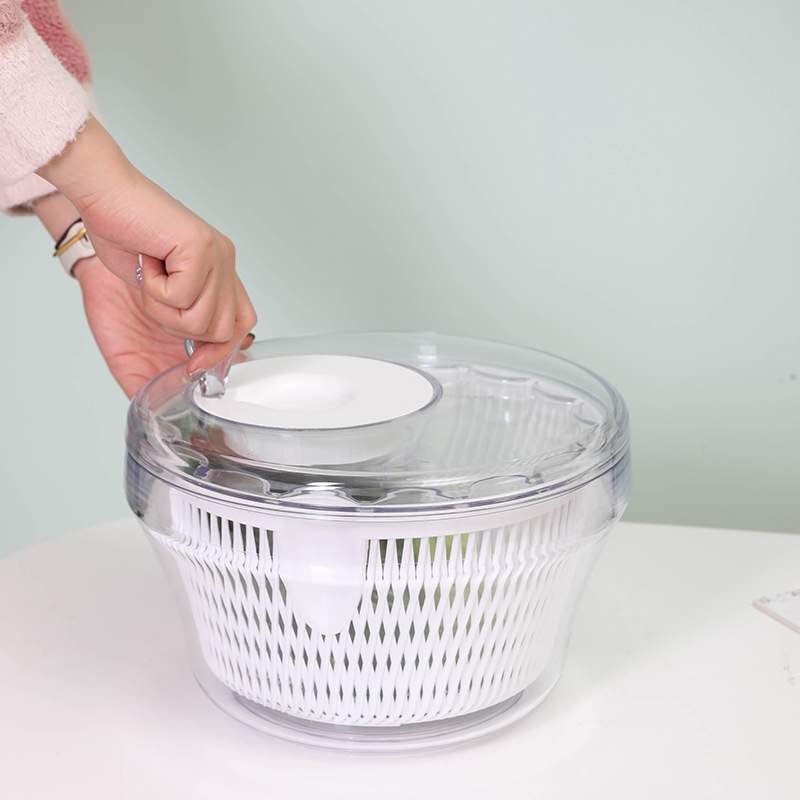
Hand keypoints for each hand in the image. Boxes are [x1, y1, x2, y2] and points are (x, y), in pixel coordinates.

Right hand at [37, 117, 256, 374]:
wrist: (103, 196)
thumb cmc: (124, 236)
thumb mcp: (156, 293)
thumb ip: (181, 320)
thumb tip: (193, 367)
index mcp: (220, 273)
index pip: (242, 324)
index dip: (220, 350)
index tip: (193, 364)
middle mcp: (225, 263)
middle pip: (223, 331)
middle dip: (181, 330)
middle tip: (156, 299)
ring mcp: (217, 254)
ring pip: (201, 321)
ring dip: (163, 310)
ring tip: (151, 276)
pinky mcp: (201, 247)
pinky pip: (180, 299)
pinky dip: (154, 289)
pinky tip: (148, 260)